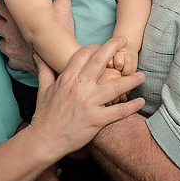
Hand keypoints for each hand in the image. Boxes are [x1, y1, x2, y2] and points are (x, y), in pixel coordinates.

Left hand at [0, 0, 74, 74]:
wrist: (59, 63)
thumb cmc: (59, 37)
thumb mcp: (63, 11)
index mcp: (17, 17)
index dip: (2, 1)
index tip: (8, 1)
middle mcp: (10, 32)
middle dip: (1, 20)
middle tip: (12, 19)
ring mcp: (10, 48)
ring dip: (5, 37)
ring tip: (16, 35)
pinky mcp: (14, 61)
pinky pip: (7, 56)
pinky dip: (13, 53)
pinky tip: (21, 50)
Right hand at [27, 37, 144, 159]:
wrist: (45, 140)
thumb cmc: (44, 115)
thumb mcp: (43, 89)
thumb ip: (44, 69)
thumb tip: (38, 54)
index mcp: (67, 79)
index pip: (83, 55)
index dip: (95, 47)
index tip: (103, 45)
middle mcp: (79, 88)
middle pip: (99, 62)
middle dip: (113, 48)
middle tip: (125, 40)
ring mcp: (89, 104)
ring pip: (115, 86)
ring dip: (130, 80)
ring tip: (142, 75)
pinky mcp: (96, 120)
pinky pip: (118, 111)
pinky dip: (131, 106)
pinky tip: (141, 101)